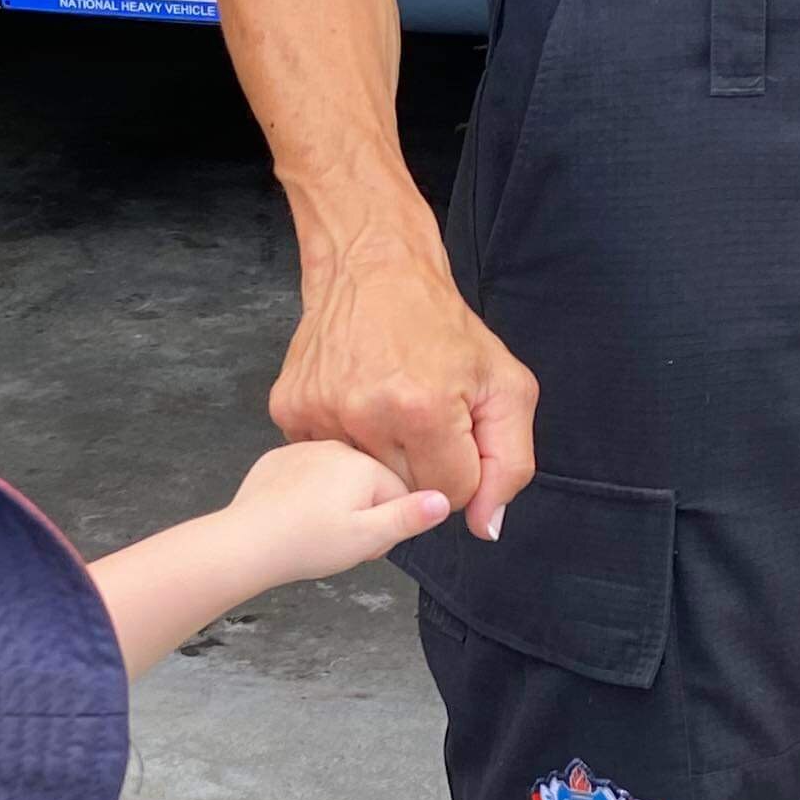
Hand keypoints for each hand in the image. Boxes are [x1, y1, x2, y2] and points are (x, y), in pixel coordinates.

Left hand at [222, 439, 452, 592]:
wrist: (246, 542)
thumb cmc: (305, 543)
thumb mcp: (368, 537)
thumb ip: (409, 517)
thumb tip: (443, 499)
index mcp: (363, 464)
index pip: (400, 492)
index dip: (389, 525)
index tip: (368, 543)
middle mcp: (335, 447)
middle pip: (369, 483)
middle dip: (363, 513)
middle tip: (341, 540)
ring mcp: (304, 450)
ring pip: (338, 479)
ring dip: (336, 503)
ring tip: (316, 530)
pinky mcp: (278, 460)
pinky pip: (307, 476)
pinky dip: (307, 496)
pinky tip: (296, 517)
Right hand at [273, 235, 538, 542]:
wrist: (373, 270)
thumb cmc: (442, 327)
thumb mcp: (506, 387)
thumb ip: (510, 464)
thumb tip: (485, 529)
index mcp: (424, 410)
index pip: (452, 494)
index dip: (463, 466)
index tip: (455, 430)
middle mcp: (366, 415)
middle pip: (407, 493)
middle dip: (424, 464)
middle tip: (423, 418)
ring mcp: (321, 412)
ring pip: (365, 481)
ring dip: (382, 456)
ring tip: (388, 407)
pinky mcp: (289, 409)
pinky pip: (328, 459)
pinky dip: (346, 442)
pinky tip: (357, 402)